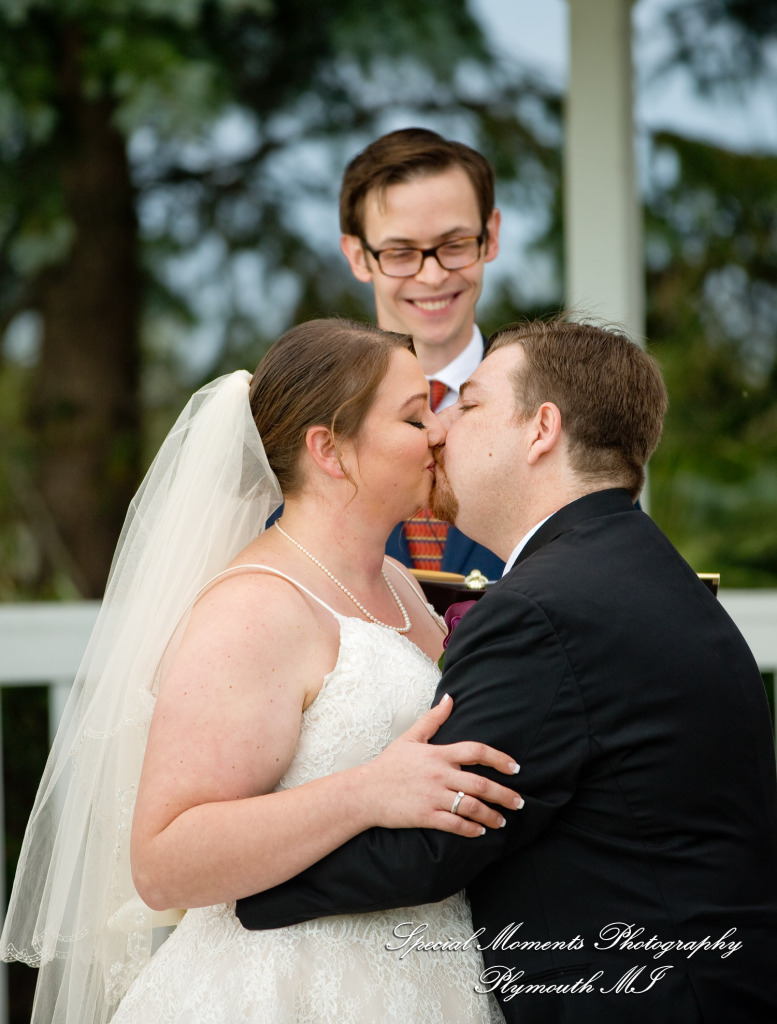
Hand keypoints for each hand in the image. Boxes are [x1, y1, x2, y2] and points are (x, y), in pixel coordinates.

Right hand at [360, 694, 523, 837]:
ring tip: (502, 820)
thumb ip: (433, 719)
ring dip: (492, 815)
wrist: (364, 792)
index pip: (476, 751)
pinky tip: (480, 830)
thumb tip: (450, 698)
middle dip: (505, 795)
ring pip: (471, 807)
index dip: (499, 759)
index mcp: (438, 754)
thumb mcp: (410, 737)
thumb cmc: (388, 764)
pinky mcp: (425, 817)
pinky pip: (455, 824)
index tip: (515, 768)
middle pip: (481, 784)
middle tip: (519, 802)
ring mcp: (433, 797)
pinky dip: (471, 829)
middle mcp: (439, 774)